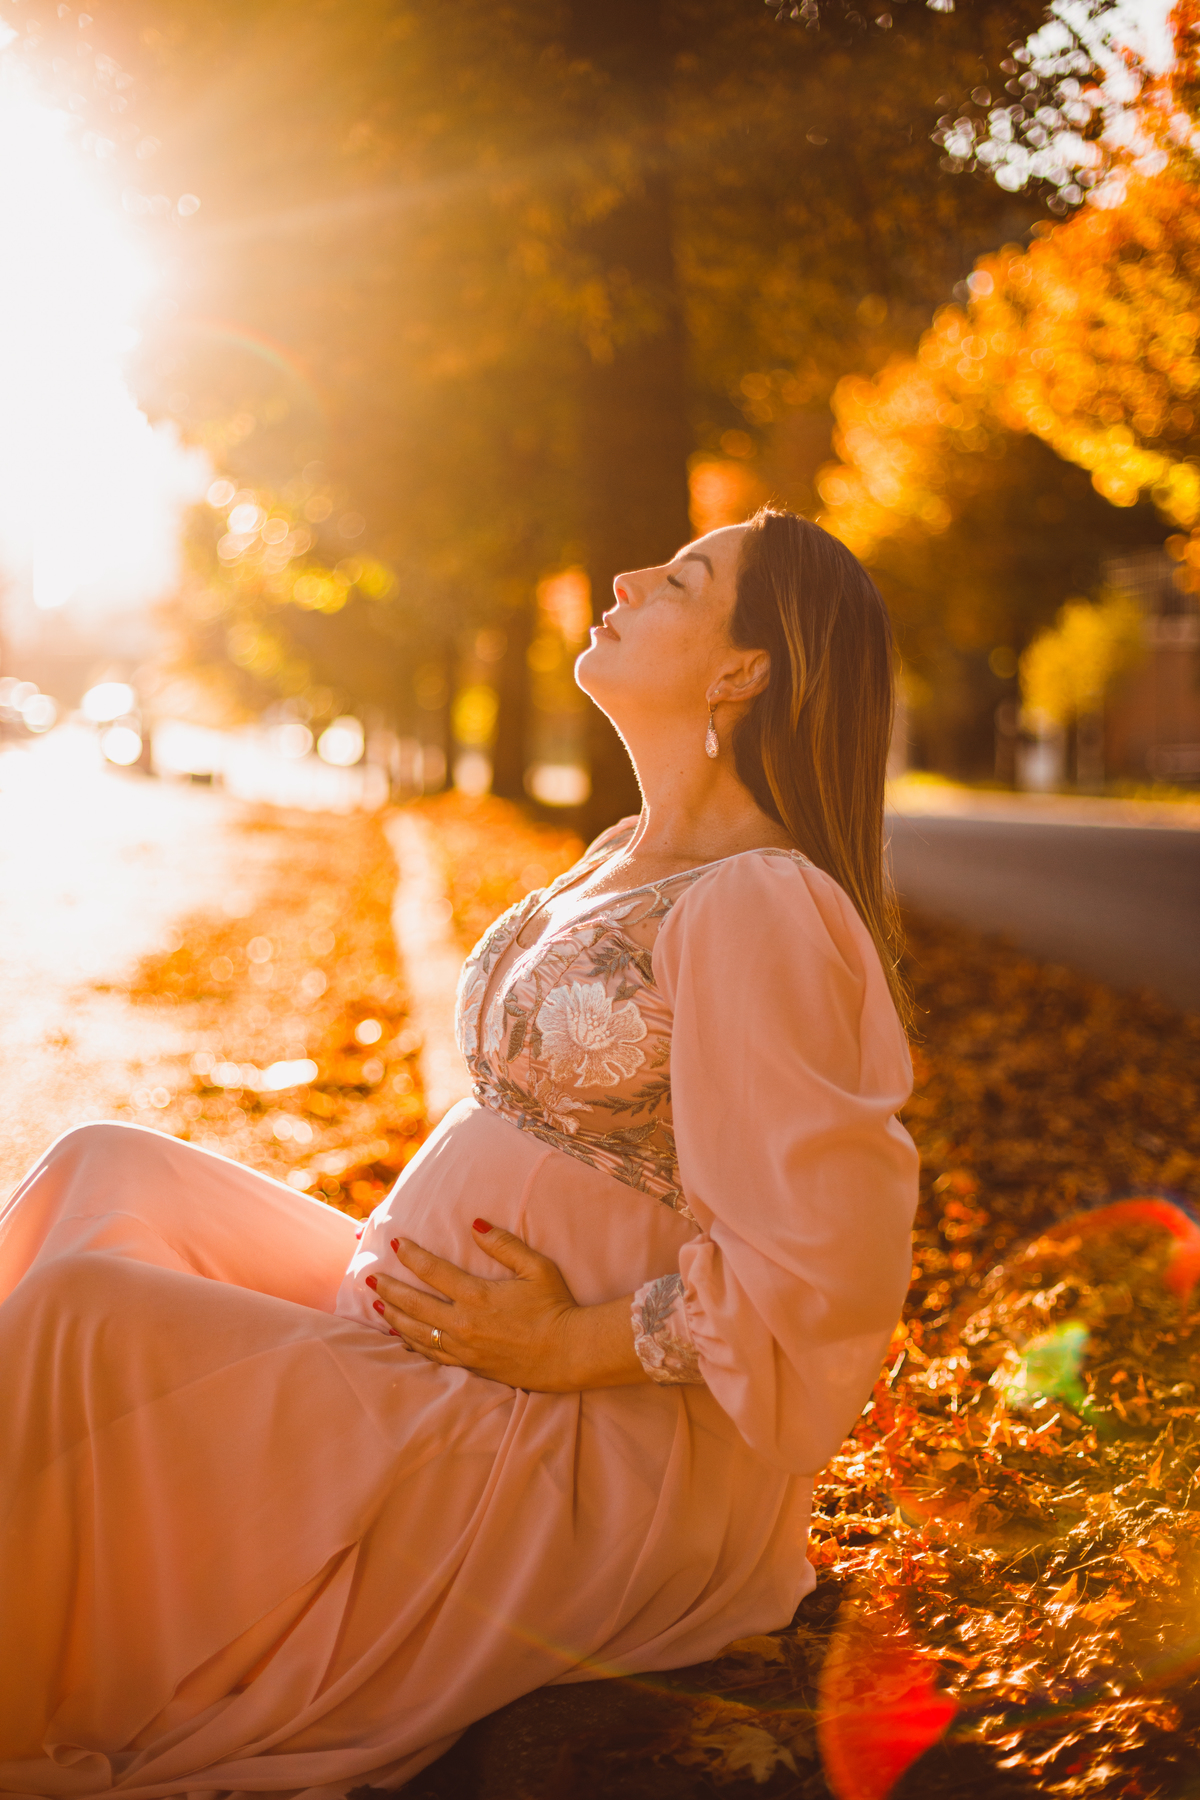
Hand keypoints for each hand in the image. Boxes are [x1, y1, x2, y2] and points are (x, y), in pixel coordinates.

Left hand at [369, 1221, 647, 1392]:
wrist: (569, 1353)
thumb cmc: (556, 1306)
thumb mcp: (537, 1268)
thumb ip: (504, 1245)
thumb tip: (476, 1224)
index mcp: (477, 1295)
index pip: (432, 1271)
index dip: (411, 1255)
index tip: (395, 1243)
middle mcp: (463, 1323)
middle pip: (414, 1303)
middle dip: (390, 1288)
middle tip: (370, 1276)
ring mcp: (464, 1347)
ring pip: (417, 1332)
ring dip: (395, 1316)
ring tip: (379, 1304)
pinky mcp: (470, 1365)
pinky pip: (432, 1355)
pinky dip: (413, 1343)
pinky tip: (403, 1337)